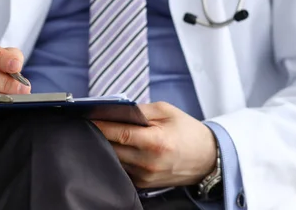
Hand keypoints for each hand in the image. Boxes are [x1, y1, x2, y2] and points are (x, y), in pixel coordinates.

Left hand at [93, 102, 216, 188]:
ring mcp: (145, 177)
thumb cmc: (188, 131)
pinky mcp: (144, 185)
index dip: (101, 125)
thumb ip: (140, 110)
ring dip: (107, 147)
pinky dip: (117, 157)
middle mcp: (148, 163)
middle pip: (112, 148)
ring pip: (115, 160)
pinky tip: (116, 147)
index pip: (120, 133)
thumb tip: (116, 109)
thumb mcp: (167, 112)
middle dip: (100, 135)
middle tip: (90, 123)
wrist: (208, 159)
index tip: (87, 117)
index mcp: (156, 142)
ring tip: (102, 133)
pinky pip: (122, 169)